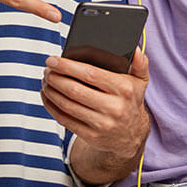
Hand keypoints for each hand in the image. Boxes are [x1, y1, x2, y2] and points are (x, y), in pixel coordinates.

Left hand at [41, 48, 148, 164]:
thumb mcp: (140, 81)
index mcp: (124, 89)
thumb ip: (140, 63)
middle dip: (56, 77)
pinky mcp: (91, 136)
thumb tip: (136, 49)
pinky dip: (51, 106)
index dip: (68, 66)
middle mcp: (114, 108)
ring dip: (51, 91)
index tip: (54, 59)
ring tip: (46, 79)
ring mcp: (102, 124)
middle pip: (75, 90)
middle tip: (47, 69)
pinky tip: (47, 95)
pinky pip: (65, 120)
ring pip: (67, 105)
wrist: (131, 136)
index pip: (90, 74)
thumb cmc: (130, 100)